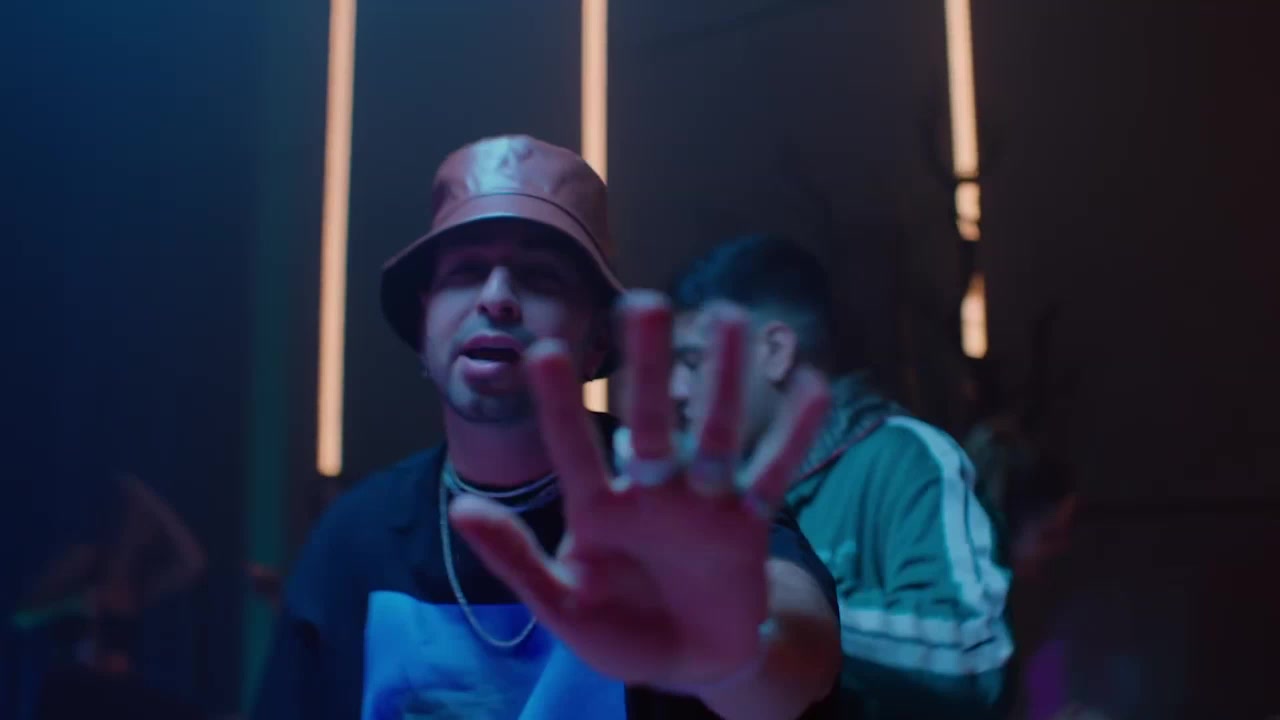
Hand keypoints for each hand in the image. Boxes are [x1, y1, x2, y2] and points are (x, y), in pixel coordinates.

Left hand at [450, 291, 829, 689]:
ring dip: (723, 378)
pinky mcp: (746, 524)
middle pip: (651, 422)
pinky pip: (772, 475)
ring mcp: (702, 503)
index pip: (574, 449)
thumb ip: (516, 561)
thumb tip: (460, 509)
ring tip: (729, 317)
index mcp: (598, 511)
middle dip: (648, 367)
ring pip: (715, 432)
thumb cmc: (619, 631)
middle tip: (645, 302)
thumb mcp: (561, 607)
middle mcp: (651, 493)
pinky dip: (792, 435)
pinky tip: (812, 384)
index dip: (561, 406)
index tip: (546, 351)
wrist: (689, 663)